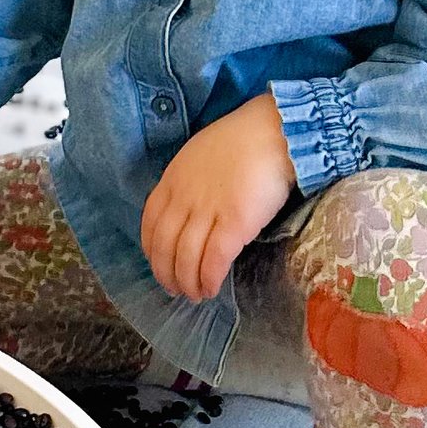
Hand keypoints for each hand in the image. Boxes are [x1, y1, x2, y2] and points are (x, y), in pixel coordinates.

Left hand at [140, 92, 294, 301]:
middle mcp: (184, 197)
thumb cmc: (243, 141)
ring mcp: (208, 210)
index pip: (151, 222)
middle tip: (175, 290)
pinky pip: (214, 259)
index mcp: (172, 179)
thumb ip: (190, 183)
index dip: (152, 250)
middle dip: (166, 272)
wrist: (276, 132)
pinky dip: (209, 278)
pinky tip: (212, 288)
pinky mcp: (235, 223)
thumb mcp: (200, 156)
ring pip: (186, 256)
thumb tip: (192, 211)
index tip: (159, 264)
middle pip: (164, 244)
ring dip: (187, 282)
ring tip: (195, 295)